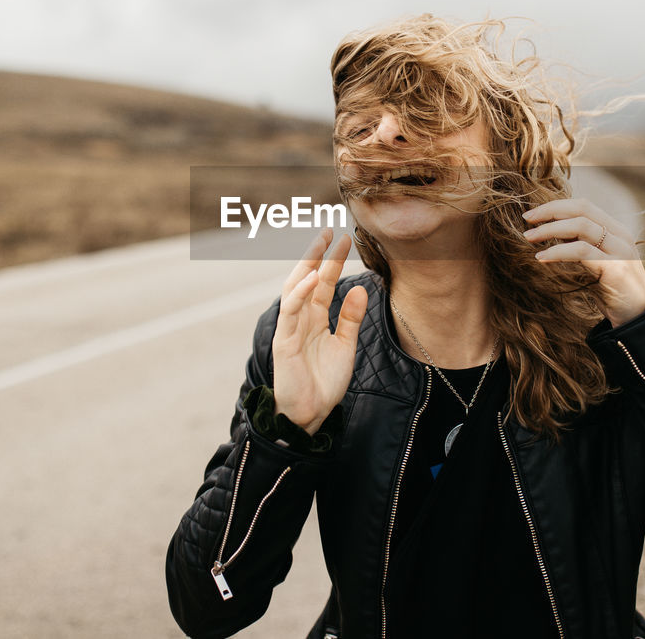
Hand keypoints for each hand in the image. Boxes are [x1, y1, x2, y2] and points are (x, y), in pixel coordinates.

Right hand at [272, 229, 367, 434]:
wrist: (310, 414)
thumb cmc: (324, 382)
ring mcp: (291, 328)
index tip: (345, 239)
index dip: (333, 261)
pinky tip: (314, 277)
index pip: (323, 282)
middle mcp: (301, 318)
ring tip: (321, 244)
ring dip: (307, 264)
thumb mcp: (345, 346)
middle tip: (330, 230)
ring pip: (295, 288)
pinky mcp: (285, 340)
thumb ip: (350, 318)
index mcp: (315, 318)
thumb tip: (359, 289)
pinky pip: (291, 311)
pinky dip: (301, 292)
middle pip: (307, 278)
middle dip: (317, 254)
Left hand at [522, 199, 644, 327]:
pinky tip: (542, 258)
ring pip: (580, 226)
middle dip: (550, 211)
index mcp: (616, 231)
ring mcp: (620, 251)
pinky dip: (558, 251)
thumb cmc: (613, 292)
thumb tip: (550, 234)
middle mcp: (620, 236)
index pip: (583, 206)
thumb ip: (581, 246)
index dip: (556, 206)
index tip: (533, 215)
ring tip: (529, 238)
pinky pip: (581, 252)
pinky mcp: (615, 269)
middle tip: (526, 220)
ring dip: (550, 230)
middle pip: (581, 210)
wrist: (639, 320)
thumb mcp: (597, 263)